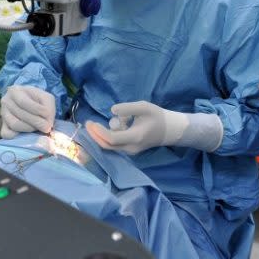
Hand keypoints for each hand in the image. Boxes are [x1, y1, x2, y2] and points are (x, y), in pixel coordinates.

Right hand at [0, 85, 55, 138]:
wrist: (29, 103)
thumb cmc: (37, 100)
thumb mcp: (45, 97)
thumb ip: (48, 108)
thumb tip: (47, 124)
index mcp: (15, 91)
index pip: (23, 102)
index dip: (37, 110)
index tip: (48, 116)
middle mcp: (6, 101)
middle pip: (20, 114)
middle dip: (36, 122)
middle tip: (47, 127)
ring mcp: (3, 114)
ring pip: (14, 124)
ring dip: (30, 128)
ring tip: (38, 128)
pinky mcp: (2, 127)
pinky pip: (7, 134)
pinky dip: (18, 135)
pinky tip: (27, 133)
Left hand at [85, 101, 221, 154]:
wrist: (170, 130)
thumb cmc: (157, 116)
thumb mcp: (144, 107)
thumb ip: (128, 108)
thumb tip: (112, 111)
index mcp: (135, 137)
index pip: (111, 139)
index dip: (99, 132)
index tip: (91, 122)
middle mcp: (131, 148)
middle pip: (107, 145)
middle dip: (95, 135)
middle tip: (87, 123)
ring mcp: (130, 151)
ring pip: (110, 146)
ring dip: (103, 134)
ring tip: (114, 120)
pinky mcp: (129, 150)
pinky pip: (114, 145)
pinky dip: (108, 136)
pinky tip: (113, 126)